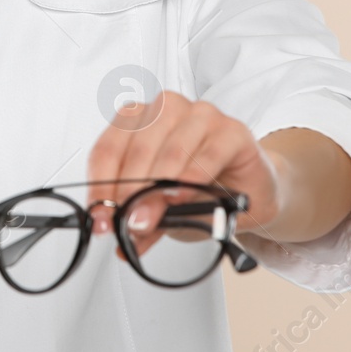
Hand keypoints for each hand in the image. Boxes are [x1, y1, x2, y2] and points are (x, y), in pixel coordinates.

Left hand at [86, 92, 281, 258]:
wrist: (251, 190)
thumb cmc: (202, 188)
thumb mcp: (162, 208)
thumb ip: (141, 218)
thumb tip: (123, 242)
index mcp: (139, 119)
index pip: (108, 149)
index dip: (100, 186)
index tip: (99, 219)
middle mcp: (167, 109)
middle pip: (137, 149)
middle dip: (128, 192)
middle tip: (127, 223)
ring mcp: (201, 115)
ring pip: (170, 150)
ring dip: (157, 189)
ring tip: (149, 218)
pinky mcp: (233, 130)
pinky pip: (208, 153)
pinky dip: (192, 177)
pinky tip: (182, 195)